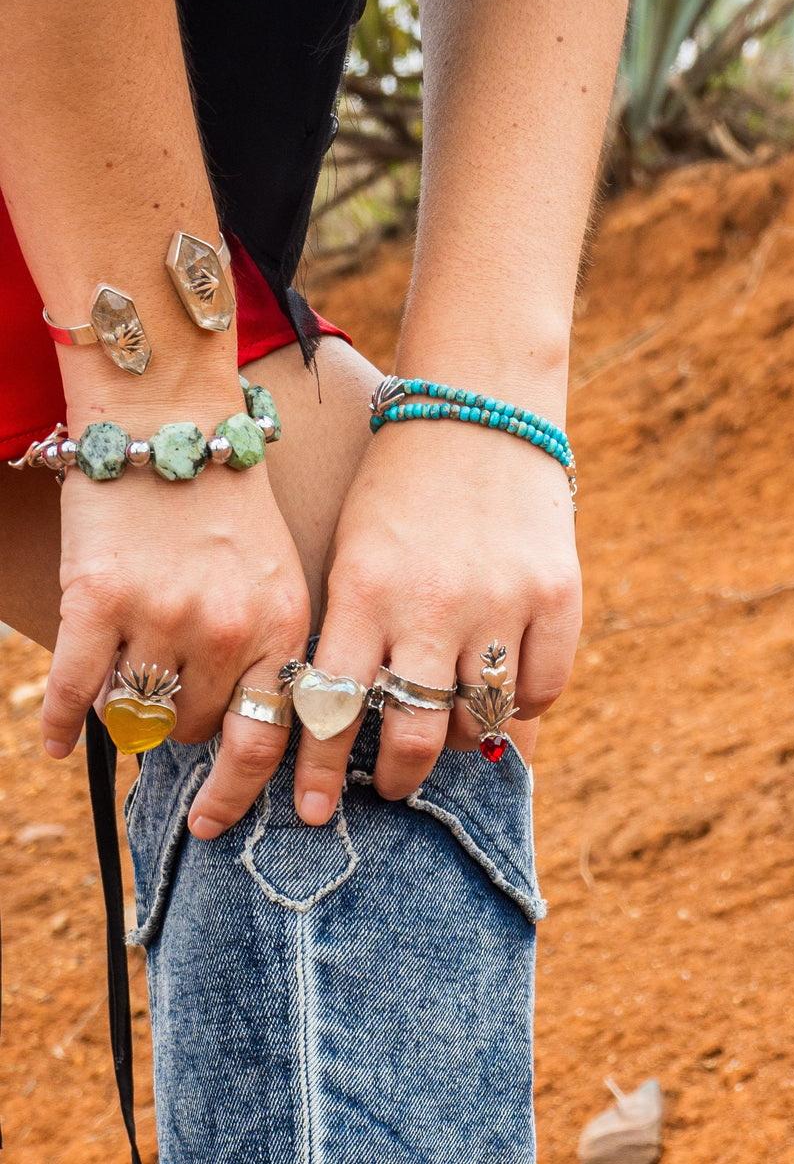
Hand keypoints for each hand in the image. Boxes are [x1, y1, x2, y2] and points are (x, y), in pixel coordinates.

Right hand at [41, 460, 309, 837]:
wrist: (171, 422)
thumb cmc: (229, 503)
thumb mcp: (279, 576)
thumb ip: (267, 651)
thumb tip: (236, 733)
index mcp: (281, 626)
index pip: (264, 740)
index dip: (238, 793)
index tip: (213, 825)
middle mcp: (226, 630)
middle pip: (193, 729)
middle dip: (181, 722)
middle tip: (169, 692)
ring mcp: (161, 617)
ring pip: (136, 714)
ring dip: (131, 711)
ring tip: (129, 680)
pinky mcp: (96, 600)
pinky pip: (75, 692)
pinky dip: (63, 726)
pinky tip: (58, 744)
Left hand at [291, 418, 581, 824]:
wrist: (476, 408)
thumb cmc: (399, 487)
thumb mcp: (353, 551)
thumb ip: (350, 633)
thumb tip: (349, 723)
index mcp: (362, 589)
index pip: (331, 707)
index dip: (318, 773)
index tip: (309, 811)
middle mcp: (431, 603)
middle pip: (411, 733)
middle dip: (395, 775)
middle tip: (390, 785)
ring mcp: (500, 600)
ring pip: (480, 720)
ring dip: (458, 739)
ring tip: (446, 728)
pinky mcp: (557, 593)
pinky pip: (542, 689)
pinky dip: (520, 704)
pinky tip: (501, 690)